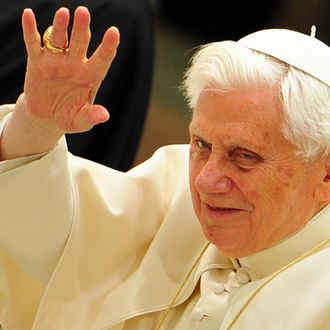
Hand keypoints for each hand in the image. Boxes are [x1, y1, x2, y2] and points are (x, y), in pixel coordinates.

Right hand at [22, 6, 119, 133]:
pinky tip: (28, 16)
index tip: (114, 32)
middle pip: (81, 42)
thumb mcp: (80, 121)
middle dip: (82, 28)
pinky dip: (30, 30)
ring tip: (63, 13)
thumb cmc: (68, 117)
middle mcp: (75, 64)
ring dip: (60, 27)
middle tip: (83, 13)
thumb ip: (90, 117)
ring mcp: (56, 61)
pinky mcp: (37, 62)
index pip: (102, 59)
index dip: (108, 46)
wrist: (46, 117)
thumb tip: (104, 115)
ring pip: (59, 39)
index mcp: (90, 76)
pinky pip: (34, 43)